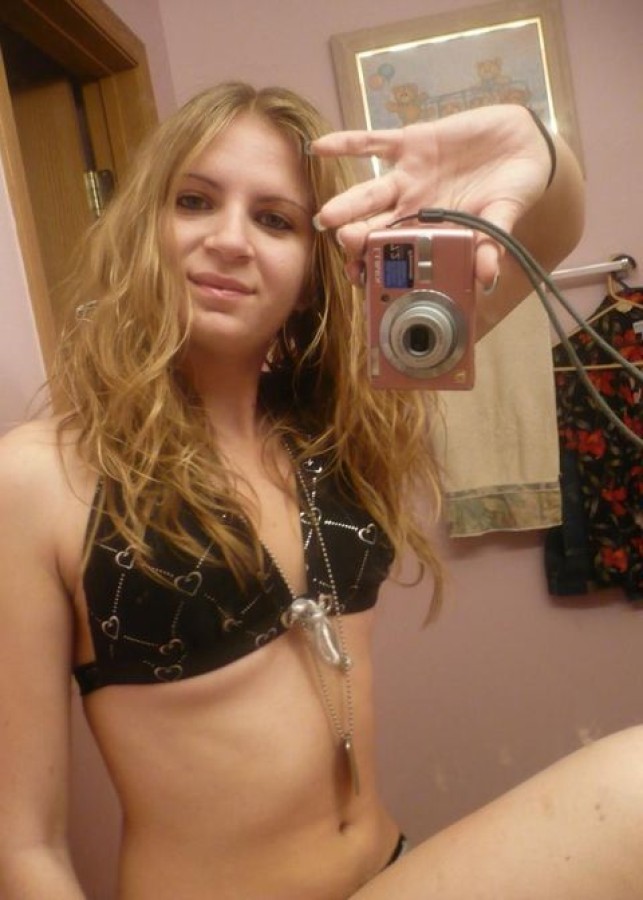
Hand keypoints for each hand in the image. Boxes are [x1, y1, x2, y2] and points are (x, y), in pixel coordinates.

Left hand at [310, 104, 553, 289]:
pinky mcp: (411, 143)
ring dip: (347, 203)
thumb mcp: (504, 218)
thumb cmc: (513, 190)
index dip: (375, 266)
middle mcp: (411, 209)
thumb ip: (490, 244)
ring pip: (369, 192)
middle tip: (342, 243)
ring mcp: (407, 177)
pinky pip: (373, 142)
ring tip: (328, 215)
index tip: (359, 277)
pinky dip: (348, 142)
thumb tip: (488, 278)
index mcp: (429, 233)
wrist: (525, 146)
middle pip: (375, 227)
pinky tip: (319, 146)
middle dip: (356, 237)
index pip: (396, 255)